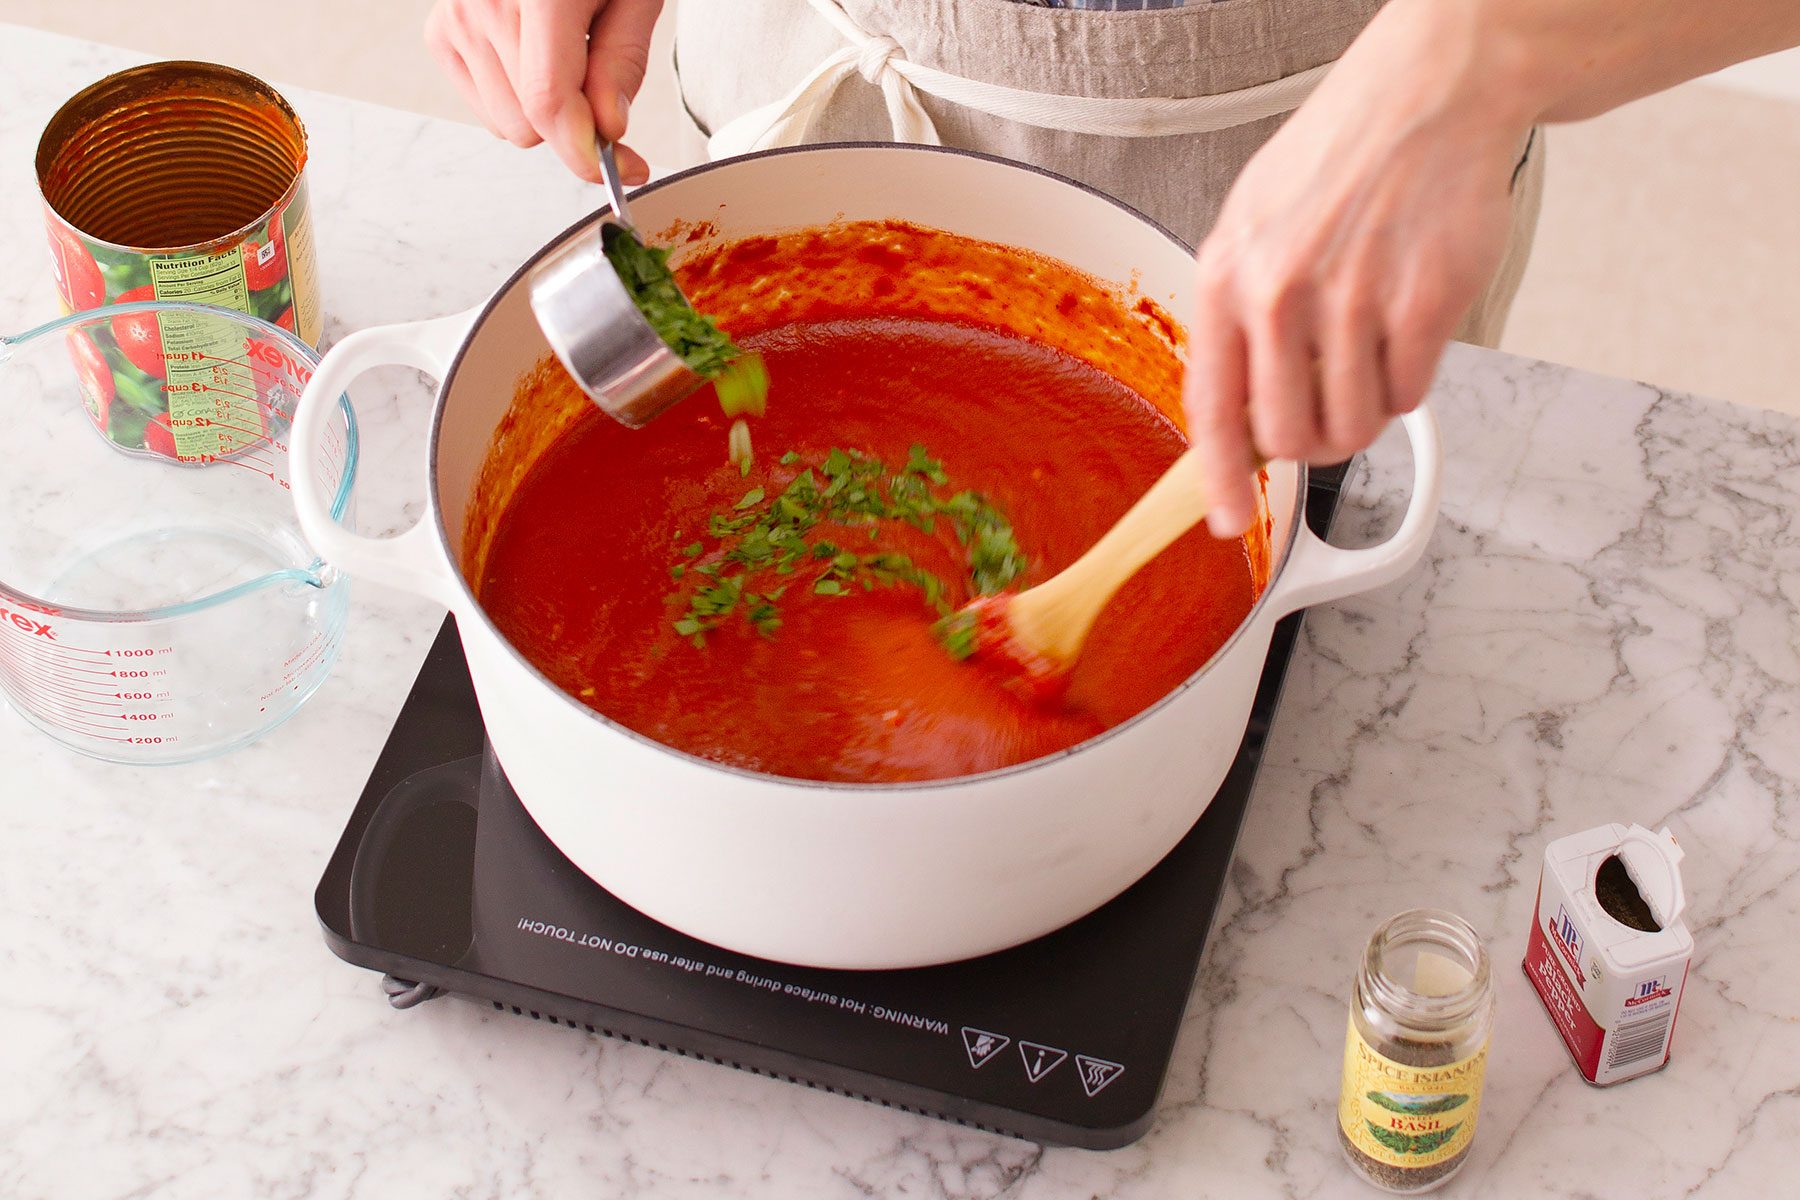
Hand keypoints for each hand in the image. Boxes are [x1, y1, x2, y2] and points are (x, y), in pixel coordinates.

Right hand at [426, 0, 661, 182]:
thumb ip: (623, 63)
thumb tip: (606, 129)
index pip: (547, 99)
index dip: (585, 150)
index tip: (625, 167)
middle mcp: (484, 4)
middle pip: (530, 124)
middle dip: (574, 122)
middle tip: (598, 80)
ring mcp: (455, 18)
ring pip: (508, 127)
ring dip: (543, 114)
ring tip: (562, 56)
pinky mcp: (440, 33)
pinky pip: (486, 111)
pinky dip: (516, 100)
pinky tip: (531, 59)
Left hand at [1185, 0, 1532, 536]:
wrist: (1429, 94)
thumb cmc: (1340, 161)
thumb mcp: (1253, 227)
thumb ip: (1238, 319)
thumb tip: (1236, 418)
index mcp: (1228, 277)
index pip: (1212, 409)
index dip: (1218, 479)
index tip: (1228, 522)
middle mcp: (1281, 292)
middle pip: (1288, 436)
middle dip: (1312, 442)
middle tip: (1331, 414)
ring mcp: (1352, 297)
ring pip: (1354, 425)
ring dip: (1367, 412)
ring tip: (1371, 358)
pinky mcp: (1423, 300)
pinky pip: (1409, 393)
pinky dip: (1410, 381)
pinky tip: (1406, 331)